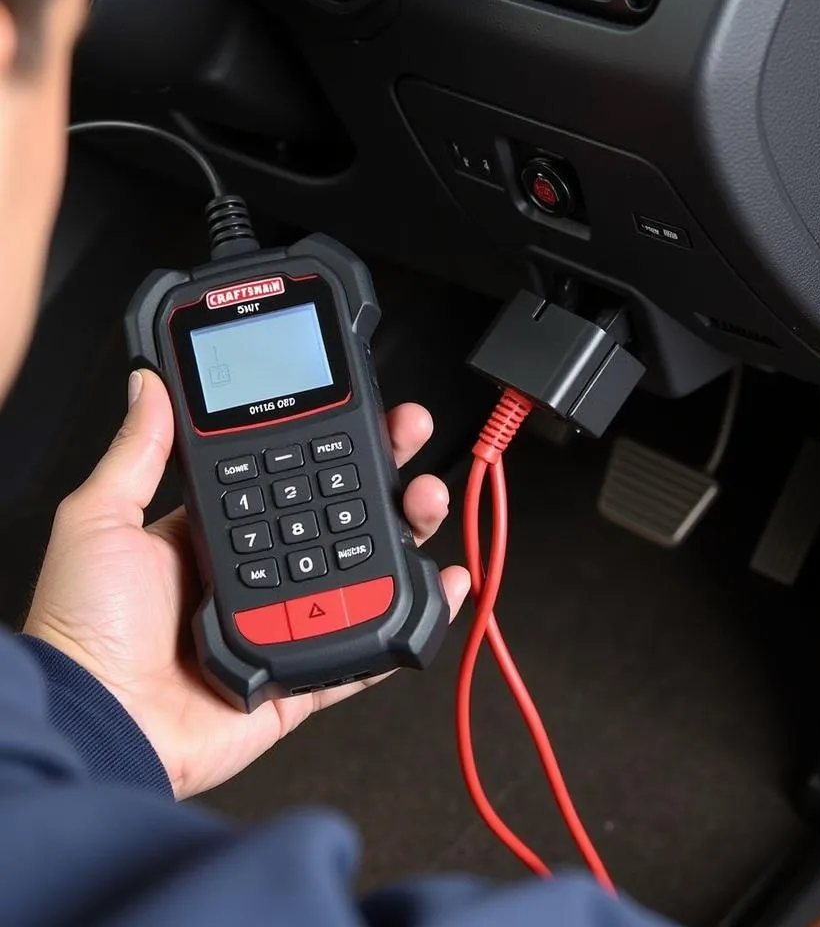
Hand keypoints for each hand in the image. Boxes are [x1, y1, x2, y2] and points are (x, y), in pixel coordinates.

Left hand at [24, 370, 469, 798]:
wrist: (98, 725)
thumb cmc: (83, 629)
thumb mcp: (100, 521)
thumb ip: (135, 453)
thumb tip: (149, 385)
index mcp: (220, 531)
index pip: (292, 471)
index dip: (331, 438)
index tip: (362, 407)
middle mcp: (261, 570)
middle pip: (342, 511)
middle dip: (385, 470)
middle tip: (411, 435)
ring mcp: (288, 618)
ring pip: (366, 567)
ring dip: (408, 528)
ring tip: (427, 497)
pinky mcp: (306, 671)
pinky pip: (373, 644)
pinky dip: (417, 617)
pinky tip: (446, 583)